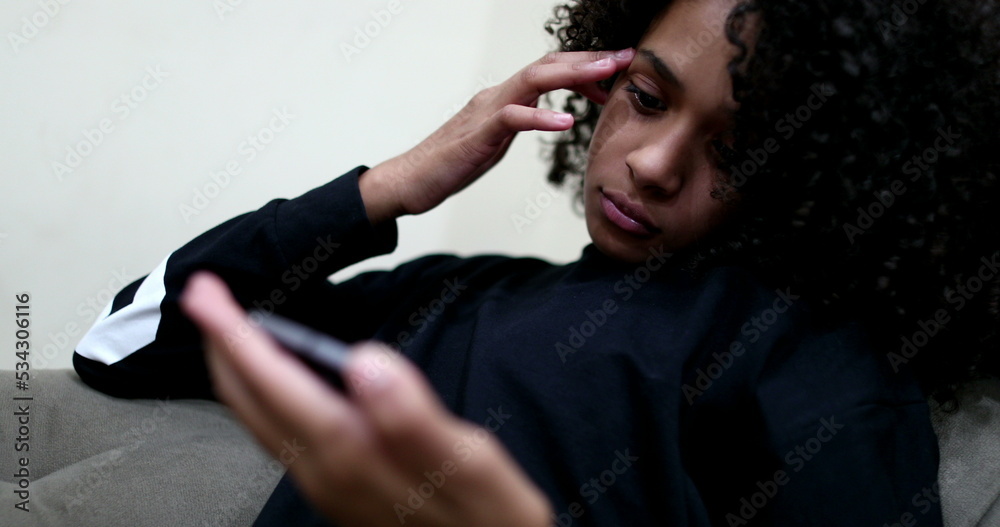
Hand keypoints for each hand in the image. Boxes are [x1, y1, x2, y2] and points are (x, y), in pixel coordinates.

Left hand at [179, 271, 552, 526]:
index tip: (207, 293)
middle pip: (251, 402)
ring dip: (237, 367)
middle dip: (221, 343)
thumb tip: (366, 363)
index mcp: (353, 456)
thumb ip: (415, 418)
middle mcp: (326, 474)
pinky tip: (275, 377)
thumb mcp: (472, 466)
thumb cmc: (492, 519)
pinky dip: (261, 393)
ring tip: (228, 325)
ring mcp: (326, 485)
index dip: (237, 335)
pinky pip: (279, 433)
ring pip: (258, 420)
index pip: (277, 385)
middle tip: (204, 293)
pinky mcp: (337, 489)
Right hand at [360, 48, 635, 223]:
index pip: (549, 71)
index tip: (619, 68)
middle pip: (548, 65)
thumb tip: (547, 118)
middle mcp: (497, 96)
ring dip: (574, 74)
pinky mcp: (478, 134)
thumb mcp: (495, 141)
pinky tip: (567, 122)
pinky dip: (541, 117)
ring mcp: (486, 111)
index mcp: (504, 98)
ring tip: (608, 75)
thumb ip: (520, 124)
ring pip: (533, 80)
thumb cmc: (449, 164)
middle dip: (590, 59)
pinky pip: (512, 118)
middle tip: (628, 58)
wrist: (408, 181)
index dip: (585, 65)